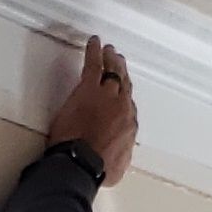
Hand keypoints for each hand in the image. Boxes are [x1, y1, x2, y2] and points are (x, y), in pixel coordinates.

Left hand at [42, 34, 139, 184]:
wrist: (83, 163)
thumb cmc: (98, 169)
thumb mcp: (117, 166)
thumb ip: (120, 155)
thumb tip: (118, 154)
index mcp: (129, 126)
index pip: (128, 107)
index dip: (123, 98)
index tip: (120, 94)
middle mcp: (123, 108)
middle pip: (124, 85)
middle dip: (122, 73)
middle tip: (119, 62)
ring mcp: (107, 96)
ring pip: (113, 72)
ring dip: (111, 60)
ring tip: (109, 50)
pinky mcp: (89, 88)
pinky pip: (94, 64)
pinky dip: (94, 51)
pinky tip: (93, 41)